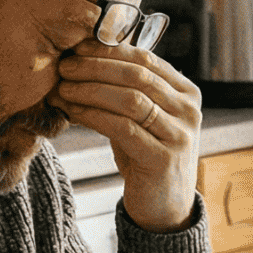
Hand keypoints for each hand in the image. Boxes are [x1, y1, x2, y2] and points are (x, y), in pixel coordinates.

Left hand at [51, 42, 202, 231]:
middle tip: (65, 67)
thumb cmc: (147, 154)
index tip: (76, 48)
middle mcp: (189, 110)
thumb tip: (85, 56)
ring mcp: (180, 135)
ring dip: (90, 90)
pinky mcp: (164, 159)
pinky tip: (73, 112)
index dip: (109, 50)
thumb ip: (129, 89)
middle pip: (138, 75)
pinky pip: (123, 129)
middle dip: (95, 68)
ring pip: (131, 100)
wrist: (164, 204)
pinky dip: (93, 116)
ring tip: (63, 89)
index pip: (146, 59)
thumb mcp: (144, 116)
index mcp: (187, 92)